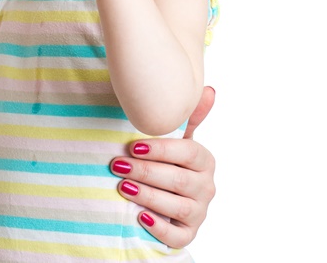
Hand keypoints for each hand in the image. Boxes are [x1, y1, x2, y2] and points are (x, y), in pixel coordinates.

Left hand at [111, 86, 216, 247]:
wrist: (167, 198)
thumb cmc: (168, 163)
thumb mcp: (176, 140)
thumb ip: (188, 117)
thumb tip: (208, 90)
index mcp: (203, 160)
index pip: (187, 153)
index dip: (161, 150)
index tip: (133, 147)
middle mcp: (206, 187)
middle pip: (179, 180)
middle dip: (146, 172)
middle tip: (117, 165)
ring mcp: (199, 212)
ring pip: (178, 207)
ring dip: (148, 196)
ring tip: (123, 187)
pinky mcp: (188, 233)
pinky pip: (178, 236)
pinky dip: (159, 228)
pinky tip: (139, 217)